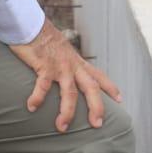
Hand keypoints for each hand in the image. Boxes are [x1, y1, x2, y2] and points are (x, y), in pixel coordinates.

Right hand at [8, 21, 122, 132]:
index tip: (120, 99)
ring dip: (67, 112)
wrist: (33, 25)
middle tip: (98, 124)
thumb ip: (68, 65)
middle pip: (91, 89)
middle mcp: (73, 66)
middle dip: (96, 107)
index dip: (110, 88)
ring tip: (62, 127)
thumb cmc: (45, 40)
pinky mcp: (44, 66)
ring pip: (69, 93)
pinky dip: (37, 98)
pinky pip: (42, 86)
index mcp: (79, 63)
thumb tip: (68, 76)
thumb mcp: (63, 53)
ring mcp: (60, 67)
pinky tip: (32, 107)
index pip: (99, 76)